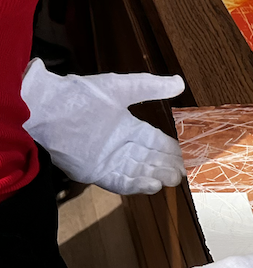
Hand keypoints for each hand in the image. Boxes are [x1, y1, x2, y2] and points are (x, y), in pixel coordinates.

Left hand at [21, 59, 185, 194]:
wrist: (47, 110)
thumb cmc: (80, 95)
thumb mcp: (120, 87)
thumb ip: (150, 87)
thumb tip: (179, 82)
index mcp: (127, 126)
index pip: (156, 141)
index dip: (172, 149)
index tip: (188, 155)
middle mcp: (120, 145)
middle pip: (151, 160)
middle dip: (168, 166)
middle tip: (184, 172)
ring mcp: (109, 160)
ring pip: (140, 172)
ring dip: (157, 176)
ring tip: (173, 179)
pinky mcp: (97, 173)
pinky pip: (121, 183)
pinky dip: (137, 185)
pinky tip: (153, 185)